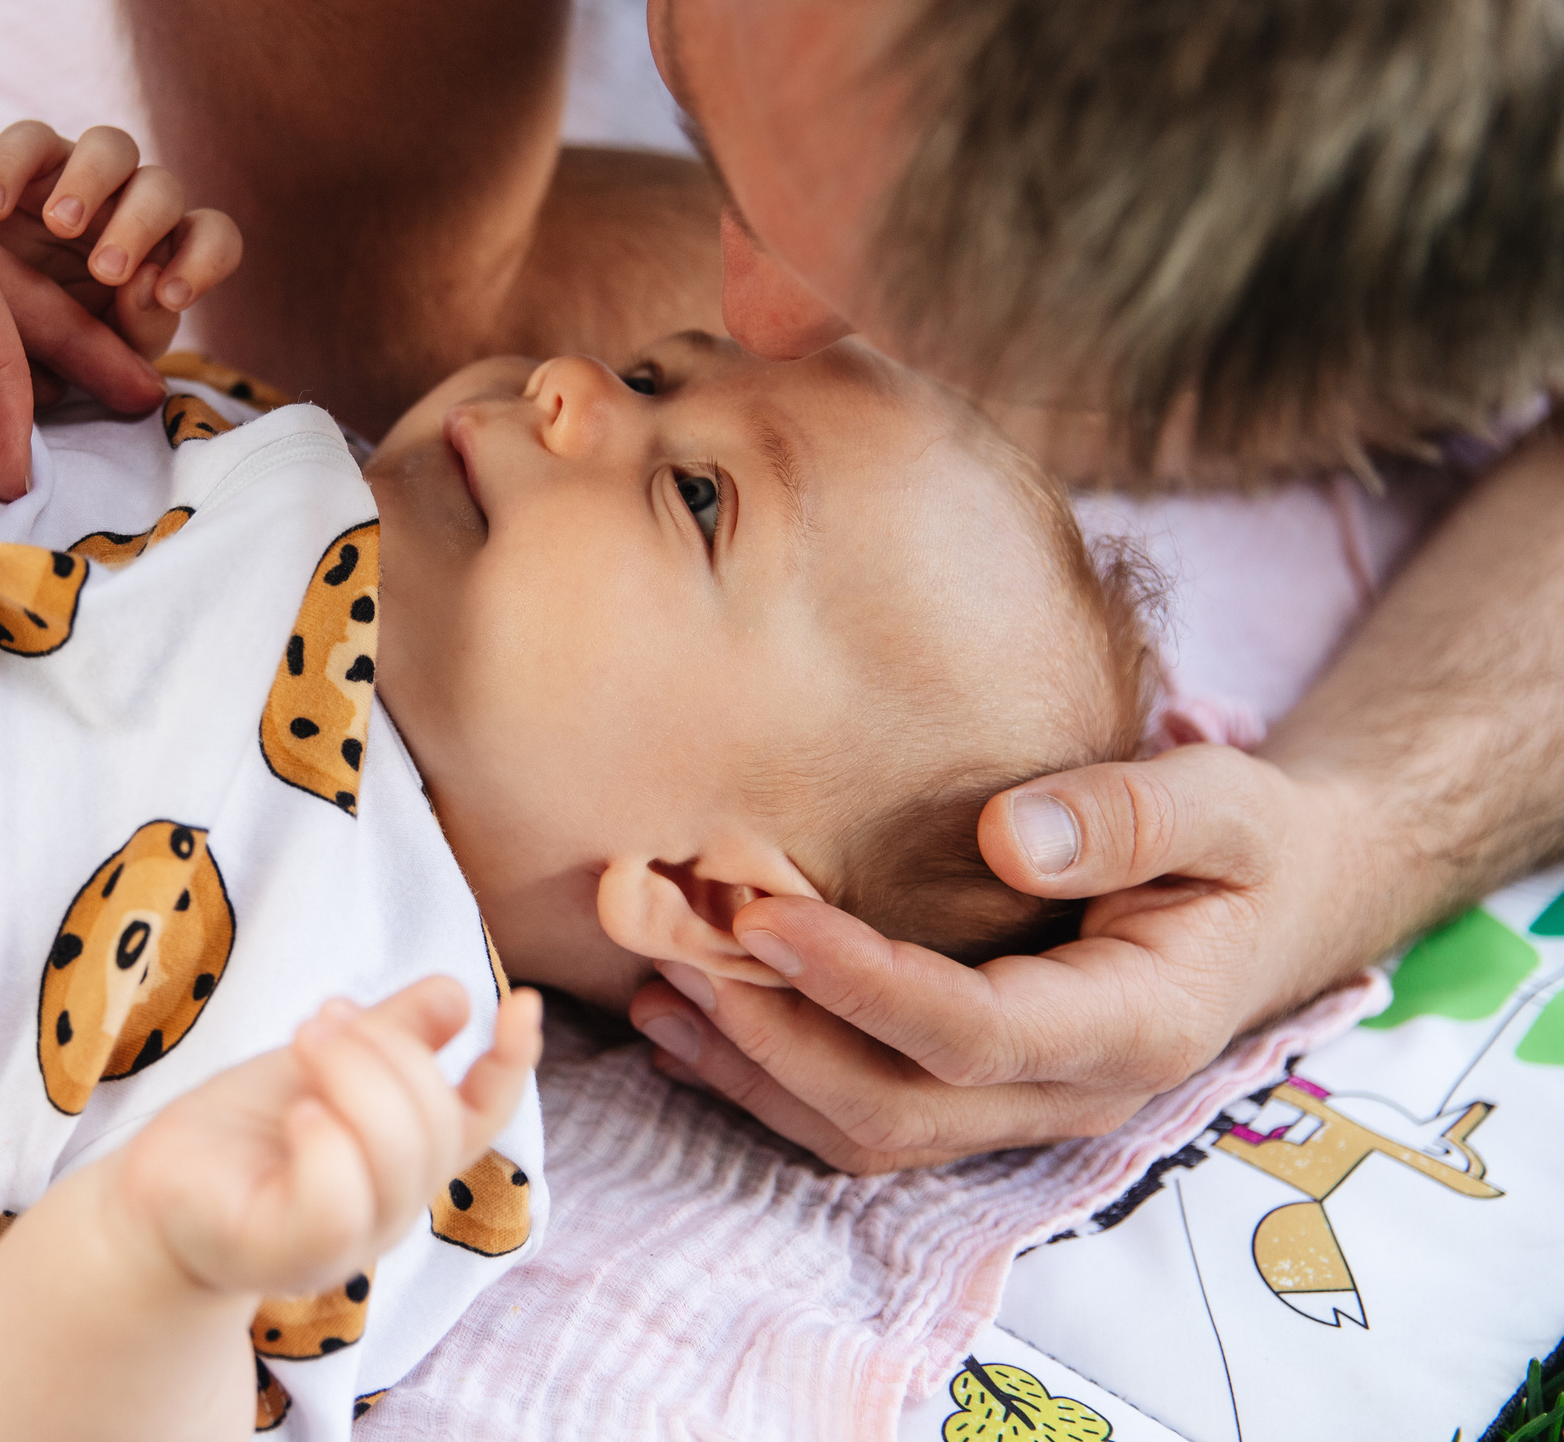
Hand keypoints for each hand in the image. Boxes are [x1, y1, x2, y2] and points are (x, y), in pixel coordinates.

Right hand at [0, 121, 242, 363]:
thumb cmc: (61, 345)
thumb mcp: (105, 355)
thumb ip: (138, 329)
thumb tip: (149, 289)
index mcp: (168, 252)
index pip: (214, 238)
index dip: (204, 260)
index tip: (170, 298)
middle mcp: (135, 205)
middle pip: (162, 189)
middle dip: (139, 227)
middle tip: (106, 272)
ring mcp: (84, 174)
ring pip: (110, 146)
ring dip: (91, 181)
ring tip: (58, 226)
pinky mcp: (30, 160)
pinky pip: (28, 139)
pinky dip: (11, 165)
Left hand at [117, 978, 541, 1298]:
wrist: (152, 1194)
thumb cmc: (241, 1131)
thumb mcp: (318, 1063)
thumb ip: (390, 1034)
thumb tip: (459, 995)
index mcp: (405, 1163)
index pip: (480, 1118)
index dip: (513, 1064)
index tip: (520, 1002)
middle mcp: (390, 1210)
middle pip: (436, 1121)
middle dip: (385, 1047)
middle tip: (318, 1018)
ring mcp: (345, 1243)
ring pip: (397, 1153)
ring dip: (353, 1074)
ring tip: (303, 1041)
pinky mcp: (286, 1256)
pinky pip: (338, 1198)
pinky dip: (326, 1139)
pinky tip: (296, 1115)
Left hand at [628, 743, 1361, 1171]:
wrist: (1284, 905)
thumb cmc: (1250, 845)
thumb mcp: (1228, 805)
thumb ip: (1133, 815)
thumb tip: (1008, 838)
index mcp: (1134, 1025)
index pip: (970, 1032)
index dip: (857, 983)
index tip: (761, 915)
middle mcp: (1069, 1093)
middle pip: (895, 1107)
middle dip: (771, 1037)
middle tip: (674, 948)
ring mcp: (1020, 1110)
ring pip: (866, 1133)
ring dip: (751, 1074)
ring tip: (655, 992)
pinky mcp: (977, 1095)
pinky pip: (862, 1119)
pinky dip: (768, 1084)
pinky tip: (690, 1029)